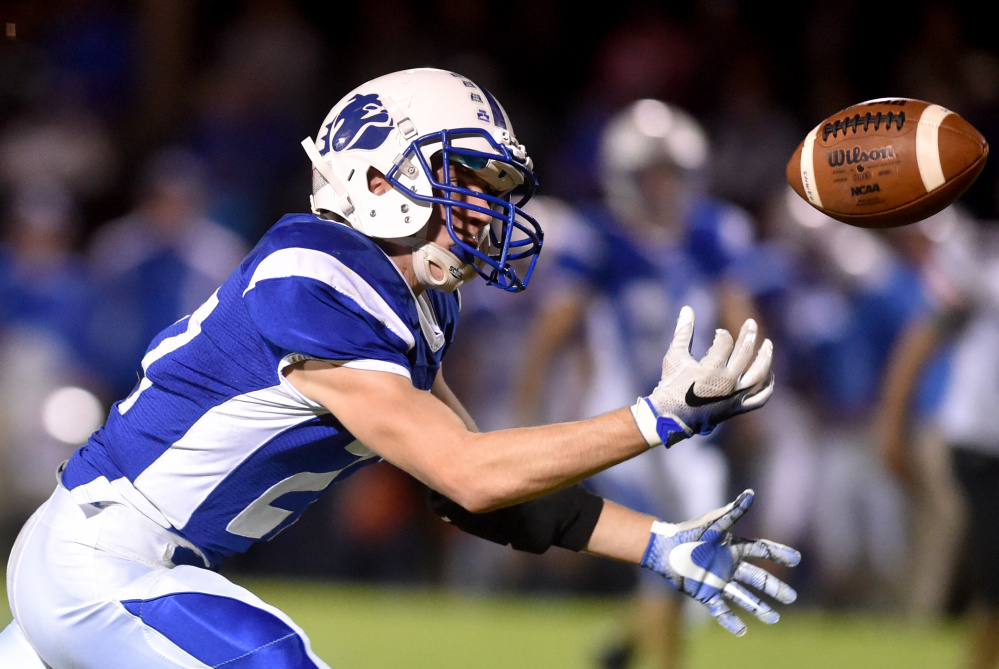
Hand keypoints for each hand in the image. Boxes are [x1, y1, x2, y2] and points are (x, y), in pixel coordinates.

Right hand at [630, 306, 773, 446]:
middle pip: (745, 352)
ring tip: (768, 344)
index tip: (718, 334)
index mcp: (712, 368)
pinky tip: (769, 375)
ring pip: (759, 374)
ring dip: (765, 357)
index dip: (722, 334)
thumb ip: (683, 331)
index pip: (725, 342)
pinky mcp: (737, 408)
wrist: (671, 417)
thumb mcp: (674, 356)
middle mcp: (728, 382)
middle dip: (749, 335)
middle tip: (751, 323)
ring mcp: (735, 396)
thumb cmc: (671, 385)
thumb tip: (687, 308)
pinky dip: (767, 387)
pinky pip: (760, 398)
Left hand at [640, 489, 799, 635]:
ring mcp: (718, 581)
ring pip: (744, 598)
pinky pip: (722, 610)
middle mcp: (729, 565)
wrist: (664, 549)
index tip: (796, 558)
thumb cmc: (689, 533)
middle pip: (757, 579)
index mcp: (733, 547)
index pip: (761, 551)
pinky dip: (732, 622)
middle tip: (792, 598)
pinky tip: (743, 631)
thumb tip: (750, 494)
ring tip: (774, 619)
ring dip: (759, 608)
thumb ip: (733, 512)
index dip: (778, 554)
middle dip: (775, 588)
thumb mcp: (714, 523)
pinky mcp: (706, 594)